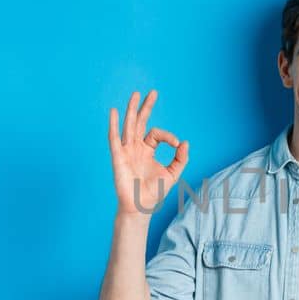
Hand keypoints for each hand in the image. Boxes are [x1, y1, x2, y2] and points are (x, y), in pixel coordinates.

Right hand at [108, 89, 188, 215]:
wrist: (141, 208)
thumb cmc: (154, 193)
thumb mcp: (173, 173)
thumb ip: (180, 158)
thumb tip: (185, 142)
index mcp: (147, 150)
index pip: (156, 134)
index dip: (169, 137)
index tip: (177, 145)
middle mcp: (135, 147)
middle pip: (140, 122)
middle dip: (146, 107)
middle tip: (153, 92)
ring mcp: (125, 151)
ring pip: (128, 125)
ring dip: (132, 110)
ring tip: (136, 94)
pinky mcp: (118, 157)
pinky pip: (114, 138)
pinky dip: (113, 125)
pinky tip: (113, 112)